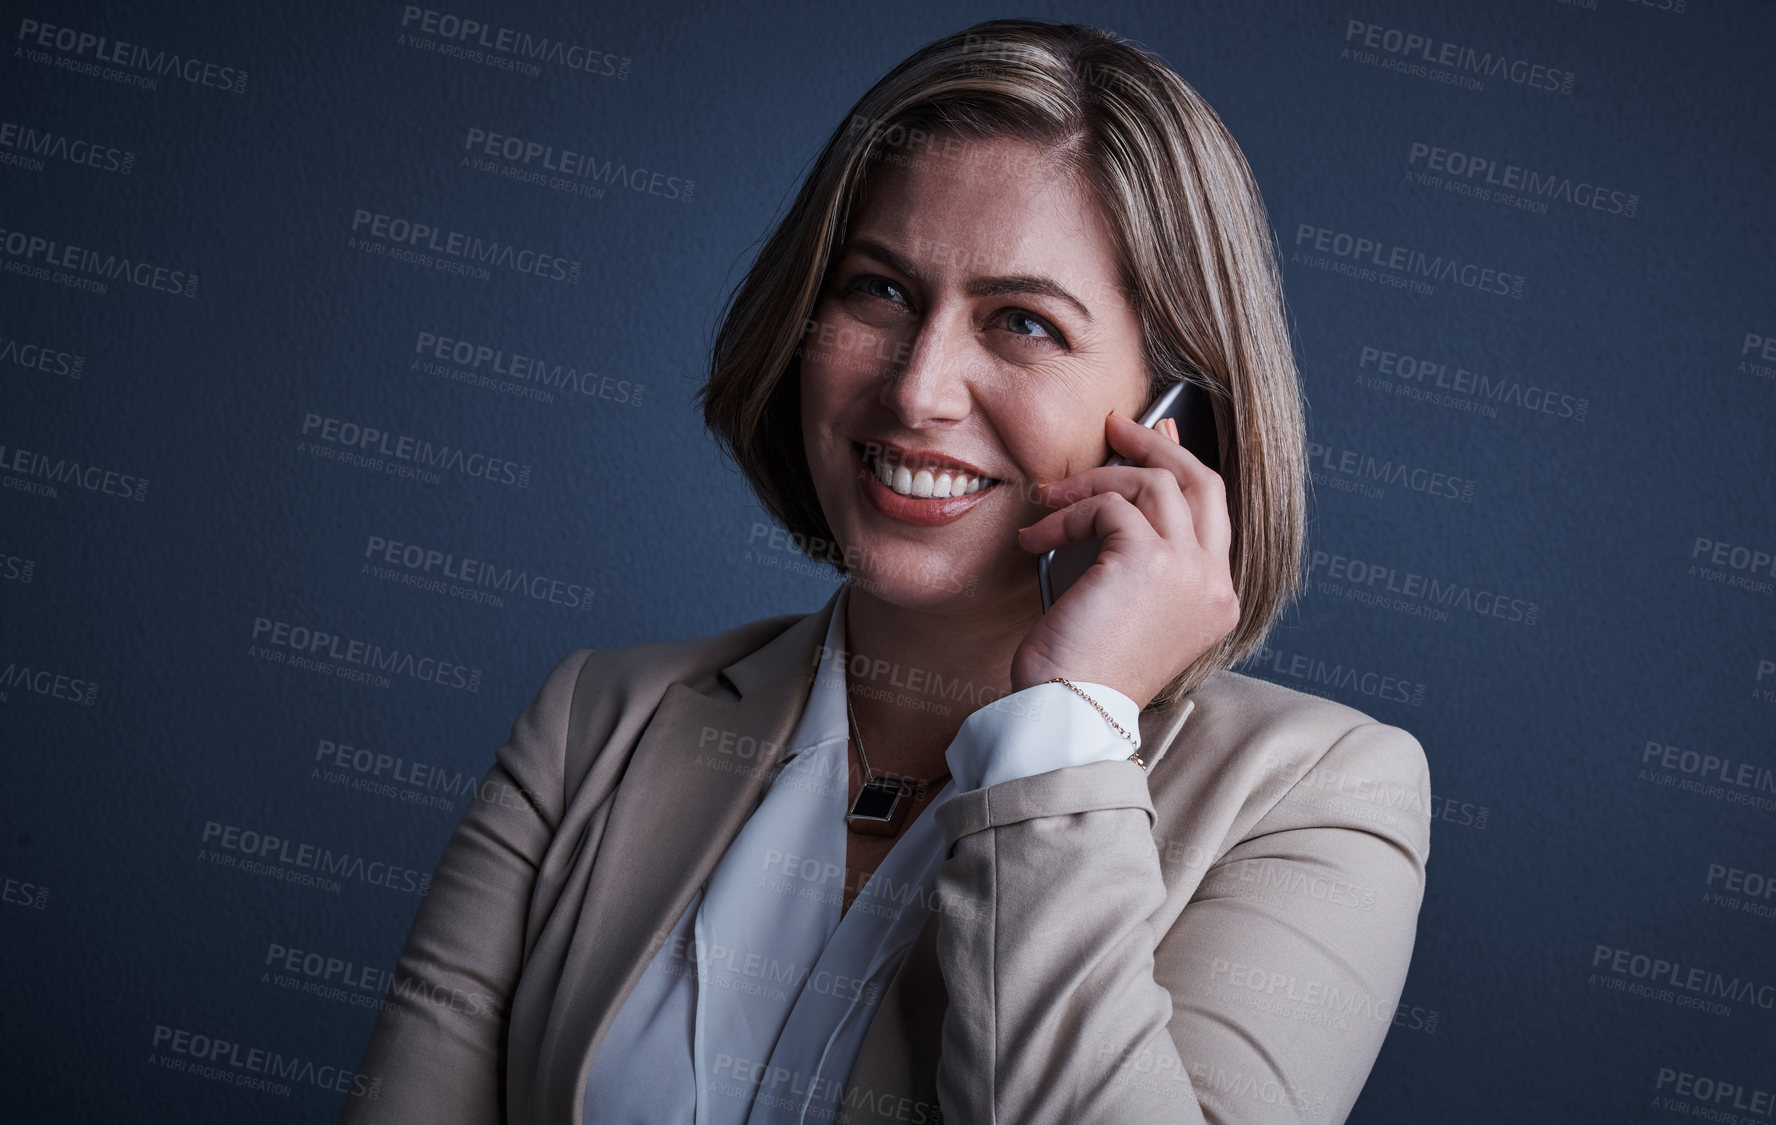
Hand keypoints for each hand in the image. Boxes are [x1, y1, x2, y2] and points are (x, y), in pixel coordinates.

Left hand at [1011, 409, 1239, 708]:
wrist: (1068, 716)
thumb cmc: (1082, 672)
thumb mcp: (1120, 603)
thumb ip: (1134, 548)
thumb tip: (1125, 479)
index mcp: (1216, 601)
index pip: (1211, 512)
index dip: (1178, 467)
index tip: (1143, 441)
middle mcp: (1214, 584)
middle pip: (1202, 481)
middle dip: (1156, 445)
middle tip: (1114, 426)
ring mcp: (1190, 571)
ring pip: (1153, 484)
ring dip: (1093, 481)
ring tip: (1049, 501)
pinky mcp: (1151, 561)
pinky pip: (1108, 507)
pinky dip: (1067, 514)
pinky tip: (1036, 539)